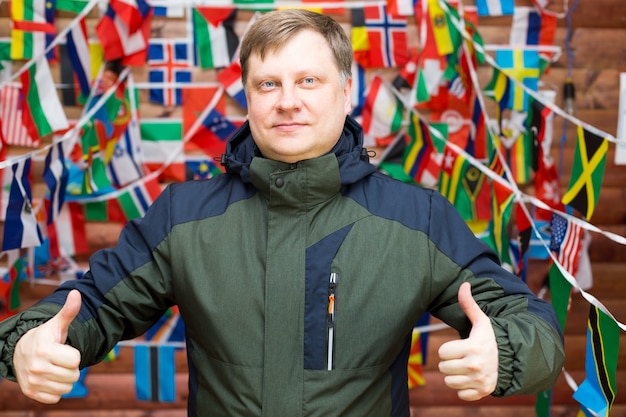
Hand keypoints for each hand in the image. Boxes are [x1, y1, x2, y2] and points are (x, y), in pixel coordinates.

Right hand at [14, 290, 81, 403]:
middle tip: (60, 360)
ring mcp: (32, 381)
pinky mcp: (31, 393)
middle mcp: (36, 367)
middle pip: (73, 375)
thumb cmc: (45, 337)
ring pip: (66, 388)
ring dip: (65, 379)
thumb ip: (69, 311)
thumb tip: (77, 294)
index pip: (76, 360)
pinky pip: (56, 398)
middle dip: (71, 368)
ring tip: (55, 368)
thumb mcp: (57, 324)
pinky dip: (55, 390)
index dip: (73, 354)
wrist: (21, 351)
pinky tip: (49, 378)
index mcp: (44, 350)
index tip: (63, 349)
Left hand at [438, 282, 498, 400]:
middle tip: (461, 357)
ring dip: (454, 376)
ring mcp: (479, 381)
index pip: (442, 352)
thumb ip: (469, 304)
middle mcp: (475, 366)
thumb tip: (464, 284)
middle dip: (450, 362)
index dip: (448, 349)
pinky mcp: (482, 392)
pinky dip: (464, 389)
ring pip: (449, 382)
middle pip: (443, 368)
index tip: (457, 347)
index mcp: (472, 348)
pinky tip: (471, 379)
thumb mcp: (482, 322)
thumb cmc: (492, 339)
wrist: (513, 359)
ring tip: (464, 368)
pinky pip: (460, 394)